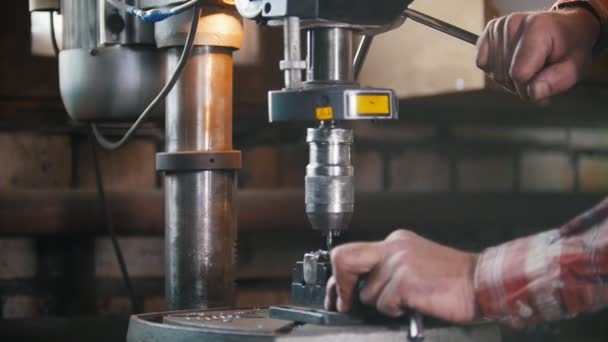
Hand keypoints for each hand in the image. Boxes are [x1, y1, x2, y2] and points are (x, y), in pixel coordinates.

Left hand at [325, 230, 478, 322]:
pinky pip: (385, 305)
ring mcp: (398, 263)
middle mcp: (393, 247)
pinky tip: (416, 304)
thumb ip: (387, 270)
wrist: (481, 283)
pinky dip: (397, 311)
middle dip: (339, 285)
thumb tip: (357, 290)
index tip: (336, 295)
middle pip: (344, 259)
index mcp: (395, 242)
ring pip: (368, 293)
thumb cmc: (452, 280)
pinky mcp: (404, 280)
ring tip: (410, 300)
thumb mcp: (414, 265)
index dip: (339, 277)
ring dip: (384, 305)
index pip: (352, 252)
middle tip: (343, 304)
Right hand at [476, 8, 599, 102]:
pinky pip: (482, 63)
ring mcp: (499, 27)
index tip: (545, 82)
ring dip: (509, 79)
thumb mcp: (575, 68)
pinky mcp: (489, 32)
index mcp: (537, 28)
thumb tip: (533, 92)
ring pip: (493, 73)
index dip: (531, 87)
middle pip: (504, 76)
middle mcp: (514, 24)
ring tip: (528, 69)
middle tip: (538, 76)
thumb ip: (557, 82)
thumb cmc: (569, 47)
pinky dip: (496, 69)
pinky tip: (512, 63)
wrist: (565, 30)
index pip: (519, 75)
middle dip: (520, 85)